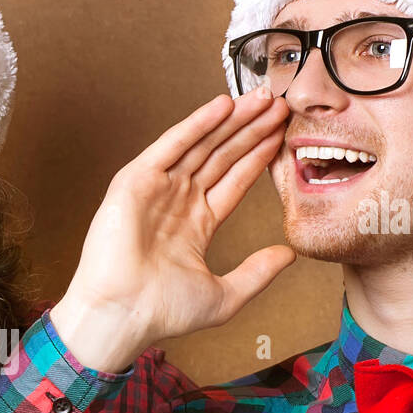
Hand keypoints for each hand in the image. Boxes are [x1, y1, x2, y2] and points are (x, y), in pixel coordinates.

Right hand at [49, 89, 293, 371]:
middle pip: (222, 156)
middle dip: (251, 129)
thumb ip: (257, 273)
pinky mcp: (136, 181)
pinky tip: (223, 105)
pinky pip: (171, 145)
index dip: (259, 156)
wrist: (123, 314)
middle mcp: (177, 202)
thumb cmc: (163, 311)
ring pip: (202, 145)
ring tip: (262, 98)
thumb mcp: (225, 295)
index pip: (234, 180)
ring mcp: (156, 189)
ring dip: (232, 120)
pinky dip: (197, 124)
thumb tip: (289, 255)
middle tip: (280, 103)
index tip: (282, 134)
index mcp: (196, 224)